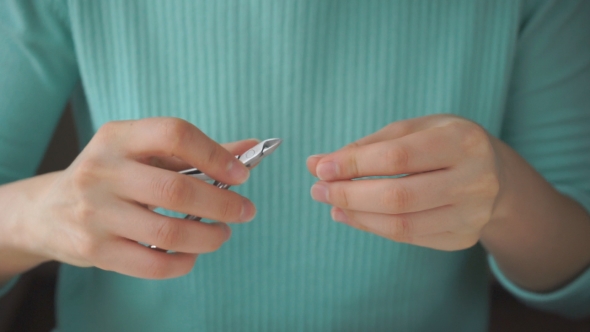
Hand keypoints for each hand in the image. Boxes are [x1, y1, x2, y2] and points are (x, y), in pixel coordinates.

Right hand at [16, 118, 257, 278]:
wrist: (47, 211)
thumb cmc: (112, 177)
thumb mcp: (144, 154)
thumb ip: (197, 152)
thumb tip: (251, 149)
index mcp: (117, 137)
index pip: (174, 134)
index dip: (215, 154)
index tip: (241, 174)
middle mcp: (101, 171)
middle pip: (176, 189)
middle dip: (223, 204)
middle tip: (245, 211)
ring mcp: (95, 213)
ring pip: (168, 232)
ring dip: (209, 237)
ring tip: (222, 234)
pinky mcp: (94, 250)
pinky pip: (152, 264)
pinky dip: (184, 262)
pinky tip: (194, 254)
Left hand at [307, 114, 501, 250]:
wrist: (494, 172)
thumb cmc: (444, 142)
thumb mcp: (412, 130)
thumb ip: (367, 146)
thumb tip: (317, 164)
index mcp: (464, 141)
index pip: (398, 157)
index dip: (354, 165)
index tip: (320, 167)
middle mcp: (475, 181)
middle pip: (398, 197)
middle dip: (349, 194)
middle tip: (317, 189)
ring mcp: (472, 215)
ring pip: (401, 225)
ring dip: (356, 215)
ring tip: (331, 203)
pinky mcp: (463, 238)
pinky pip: (408, 238)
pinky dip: (373, 227)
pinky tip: (353, 215)